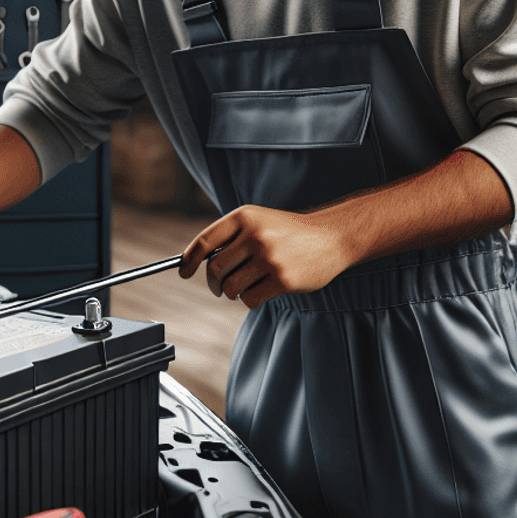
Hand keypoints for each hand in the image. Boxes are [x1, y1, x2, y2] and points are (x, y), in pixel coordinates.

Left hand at [179, 204, 351, 310]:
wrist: (332, 237)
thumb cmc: (289, 232)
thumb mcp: (259, 222)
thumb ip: (231, 237)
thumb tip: (195, 262)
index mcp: (244, 217)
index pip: (205, 241)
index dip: (189, 259)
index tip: (184, 272)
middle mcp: (255, 235)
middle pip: (215, 269)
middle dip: (214, 282)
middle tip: (220, 287)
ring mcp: (269, 258)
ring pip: (231, 287)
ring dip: (233, 292)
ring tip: (246, 286)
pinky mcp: (282, 279)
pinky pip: (249, 299)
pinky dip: (249, 300)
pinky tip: (261, 291)